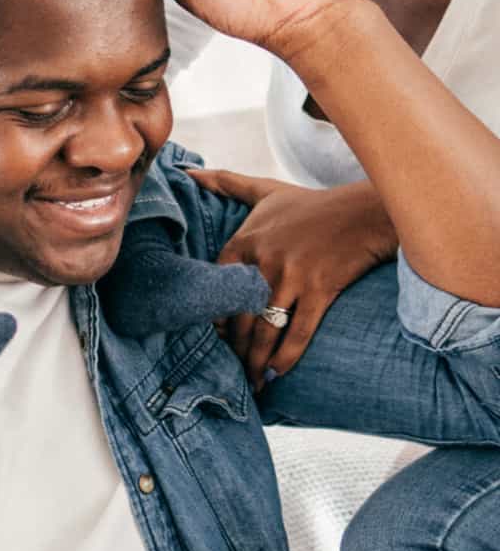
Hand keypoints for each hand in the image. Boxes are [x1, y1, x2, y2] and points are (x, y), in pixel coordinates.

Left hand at [187, 169, 398, 389]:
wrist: (362, 212)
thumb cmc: (311, 205)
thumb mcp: (265, 190)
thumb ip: (225, 182)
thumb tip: (187, 171)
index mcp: (247, 240)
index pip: (219, 287)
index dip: (216, 315)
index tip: (218, 336)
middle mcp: (265, 260)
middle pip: (240, 315)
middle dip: (236, 348)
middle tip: (234, 368)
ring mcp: (292, 276)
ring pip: (267, 329)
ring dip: (257, 361)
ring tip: (253, 379)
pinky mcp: (320, 290)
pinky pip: (299, 332)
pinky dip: (287, 357)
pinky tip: (277, 374)